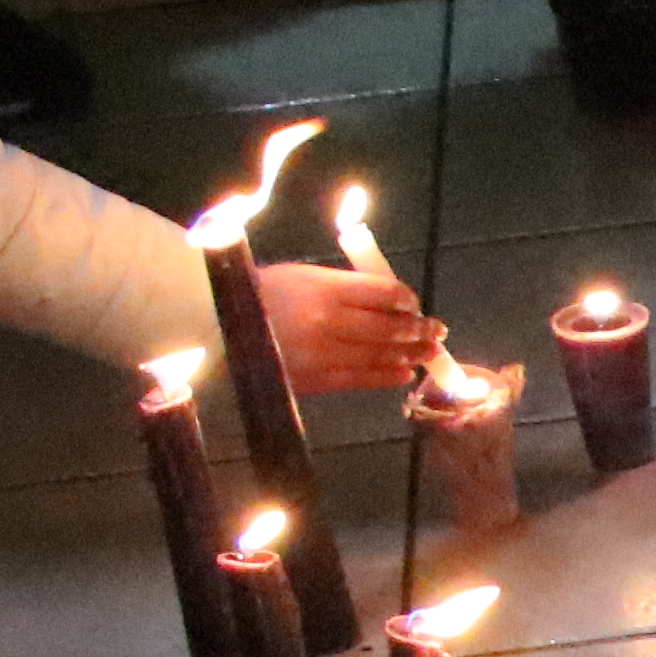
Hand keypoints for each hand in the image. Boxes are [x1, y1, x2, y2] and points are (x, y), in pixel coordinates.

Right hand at [255, 257, 436, 392]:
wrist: (217, 325)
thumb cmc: (264, 294)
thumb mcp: (304, 276)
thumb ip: (345, 287)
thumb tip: (391, 301)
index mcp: (324, 288)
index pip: (381, 292)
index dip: (405, 299)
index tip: (416, 303)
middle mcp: (328, 321)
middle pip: (387, 326)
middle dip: (418, 329)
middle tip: (438, 330)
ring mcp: (323, 353)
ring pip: (379, 354)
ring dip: (410, 354)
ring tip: (430, 353)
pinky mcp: (315, 379)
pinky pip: (359, 379)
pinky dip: (385, 376)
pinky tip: (403, 373)